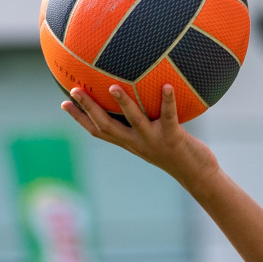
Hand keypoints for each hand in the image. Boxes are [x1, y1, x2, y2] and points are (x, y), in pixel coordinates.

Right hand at [63, 84, 218, 188]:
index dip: (79, 119)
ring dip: (123, 105)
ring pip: (134, 121)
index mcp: (130, 143)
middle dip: (88, 109)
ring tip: (113, 87)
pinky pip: (169, 116)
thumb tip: (144, 97)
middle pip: (106, 126)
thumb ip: (146, 123)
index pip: (98, 131)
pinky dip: (167, 101)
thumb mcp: (156, 139)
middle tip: (74, 90)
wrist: (198, 176)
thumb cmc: (179, 153)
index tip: (64, 103)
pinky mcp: (173, 138)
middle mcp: (137, 143)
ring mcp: (154, 140)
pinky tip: (168, 85)